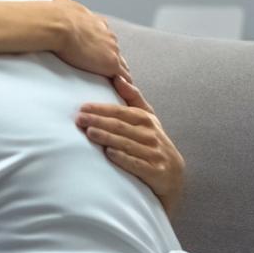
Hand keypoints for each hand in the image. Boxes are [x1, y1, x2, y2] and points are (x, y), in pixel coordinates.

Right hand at [51, 0, 131, 81]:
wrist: (58, 24)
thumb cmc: (56, 16)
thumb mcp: (63, 4)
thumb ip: (67, 6)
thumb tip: (60, 2)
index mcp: (96, 22)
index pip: (104, 35)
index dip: (102, 43)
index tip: (98, 50)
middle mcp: (107, 34)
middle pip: (114, 48)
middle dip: (111, 56)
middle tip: (106, 68)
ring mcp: (111, 49)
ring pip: (121, 62)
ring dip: (118, 70)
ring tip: (118, 82)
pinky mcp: (111, 63)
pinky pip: (122, 76)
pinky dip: (123, 83)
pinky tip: (122, 90)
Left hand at [75, 76, 184, 215]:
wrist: (173, 176)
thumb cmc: (153, 142)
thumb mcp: (148, 119)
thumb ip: (133, 98)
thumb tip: (118, 77)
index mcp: (147, 120)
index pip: (121, 112)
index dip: (102, 109)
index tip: (83, 107)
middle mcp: (151, 135)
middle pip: (121, 126)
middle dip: (99, 121)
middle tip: (80, 119)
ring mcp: (154, 153)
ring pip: (126, 143)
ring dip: (107, 137)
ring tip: (90, 132)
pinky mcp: (155, 171)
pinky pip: (136, 163)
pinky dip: (122, 157)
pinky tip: (109, 153)